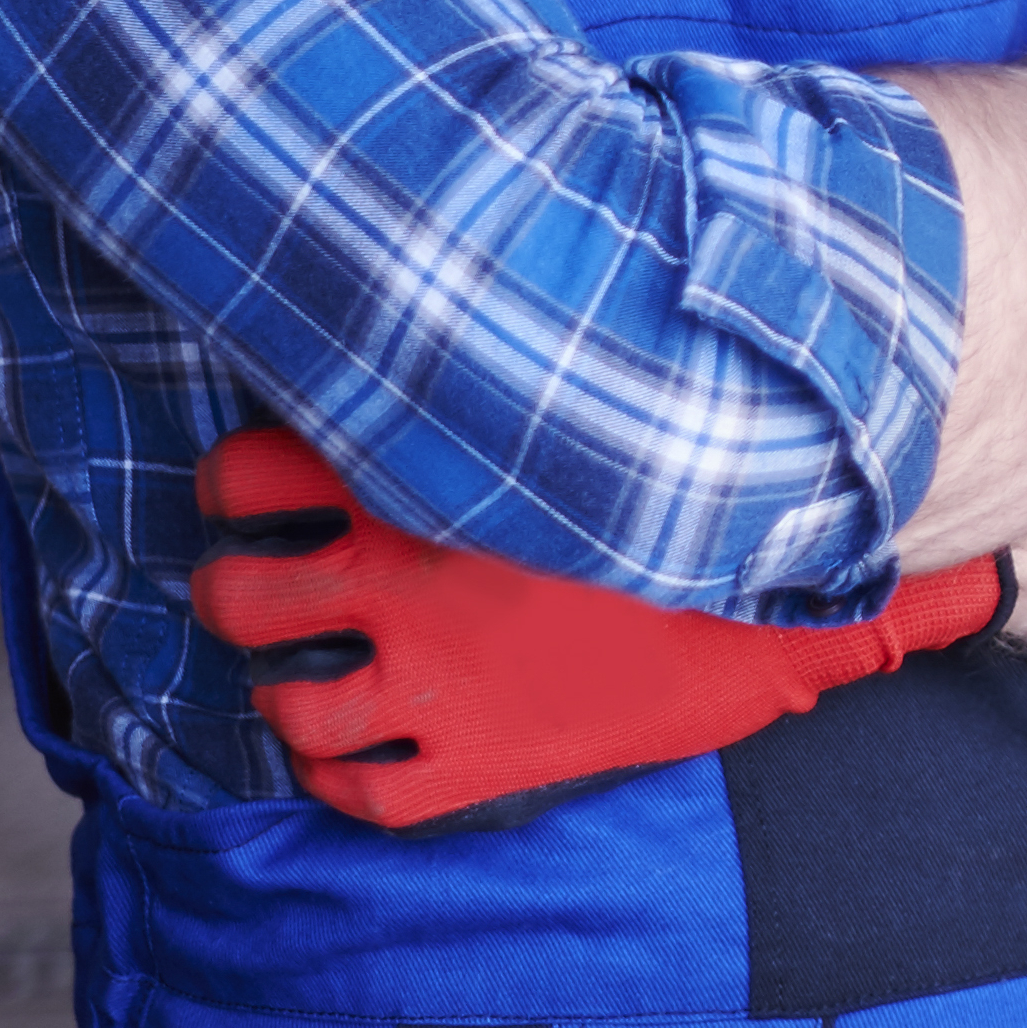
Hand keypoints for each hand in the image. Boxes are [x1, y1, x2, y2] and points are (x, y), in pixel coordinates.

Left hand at [190, 426, 1006, 830]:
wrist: (795, 610)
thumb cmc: (718, 489)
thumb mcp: (640, 403)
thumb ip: (595, 346)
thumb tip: (665, 236)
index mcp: (438, 477)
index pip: (254, 469)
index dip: (231, 484)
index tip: (247, 489)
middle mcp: (416, 578)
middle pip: (239, 597)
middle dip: (236, 595)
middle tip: (265, 592)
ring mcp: (443, 681)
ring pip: (286, 706)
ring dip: (289, 697)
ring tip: (315, 680)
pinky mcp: (483, 766)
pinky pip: (361, 792)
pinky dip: (343, 781)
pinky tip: (364, 757)